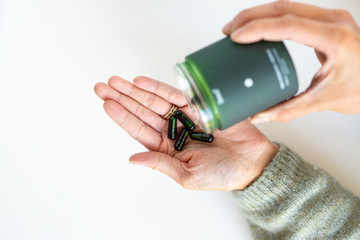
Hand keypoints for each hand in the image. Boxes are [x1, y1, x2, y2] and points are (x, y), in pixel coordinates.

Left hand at [94, 76, 277, 190]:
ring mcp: (185, 117)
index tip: (106, 104)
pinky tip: (142, 82)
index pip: (139, 130)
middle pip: (142, 112)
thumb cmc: (222, 175)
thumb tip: (133, 158)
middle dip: (122, 99)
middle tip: (102, 87)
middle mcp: (173, 130)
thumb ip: (160, 164)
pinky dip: (160, 88)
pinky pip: (176, 95)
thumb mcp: (187, 176)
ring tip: (116, 82)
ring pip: (155, 101)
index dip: (123, 117)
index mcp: (167, 148)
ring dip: (136, 91)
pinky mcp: (200, 106)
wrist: (252, 163)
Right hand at [223, 1, 359, 123]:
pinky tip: (257, 27)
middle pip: (283, 7)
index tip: (236, 37)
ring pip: (286, 5)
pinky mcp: (323, 22)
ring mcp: (329, 19)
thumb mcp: (325, 100)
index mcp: (335, 38)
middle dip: (251, 17)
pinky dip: (269, 18)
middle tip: (229, 30)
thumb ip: (288, 109)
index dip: (259, 29)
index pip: (289, 25)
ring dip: (258, 14)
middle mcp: (333, 22)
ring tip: (237, 28)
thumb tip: (260, 113)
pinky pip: (292, 12)